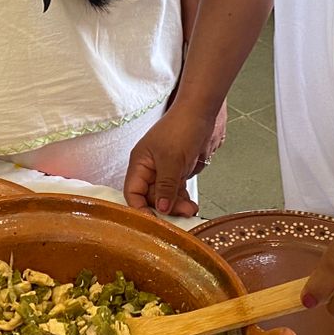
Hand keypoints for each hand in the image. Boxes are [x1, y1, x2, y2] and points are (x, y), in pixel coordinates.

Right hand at [123, 100, 223, 216]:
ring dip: (177, 205)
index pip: (132, 192)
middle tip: (180, 215)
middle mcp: (149, 168)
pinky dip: (183, 199)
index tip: (153, 221)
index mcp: (139, 163)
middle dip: (164, 208)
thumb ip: (165, 186)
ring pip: (165, 196)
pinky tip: (192, 204)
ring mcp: (163, 170)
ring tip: (190, 210)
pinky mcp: (177, 171)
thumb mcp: (172, 160)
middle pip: (150, 197)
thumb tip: (161, 208)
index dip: (140, 208)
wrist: (201, 113)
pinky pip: (176, 191)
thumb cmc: (181, 128)